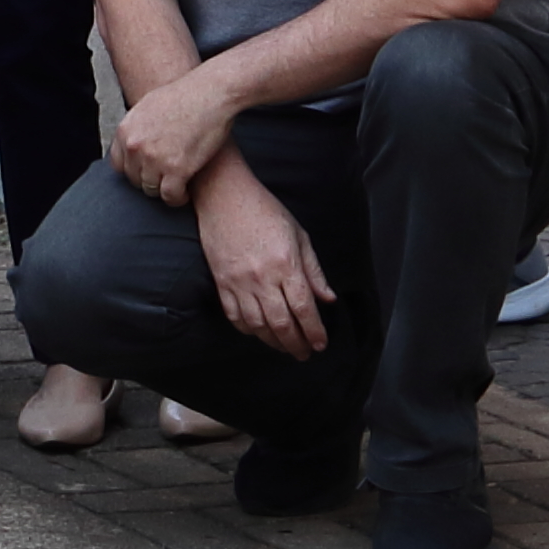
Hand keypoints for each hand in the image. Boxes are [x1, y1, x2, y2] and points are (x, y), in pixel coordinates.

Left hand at [109, 67, 239, 207]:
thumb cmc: (184, 96)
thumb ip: (136, 128)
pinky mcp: (177, 169)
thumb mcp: (147, 106)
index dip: (134, 170)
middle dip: (149, 180)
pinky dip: (178, 198)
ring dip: (163, 190)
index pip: (118, 164)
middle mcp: (135, 146)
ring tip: (176, 186)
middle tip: (164, 178)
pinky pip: (170, 196)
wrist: (210, 93)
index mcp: (125, 130)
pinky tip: (185, 193)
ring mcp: (154, 158)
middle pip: (134, 179)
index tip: (146, 172)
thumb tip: (134, 145)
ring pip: (151, 190)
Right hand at [195, 156, 328, 358]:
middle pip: (282, 324)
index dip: (314, 332)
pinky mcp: (221, 281)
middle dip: (296, 344)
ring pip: (258, 325)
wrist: (224, 195)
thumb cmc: (264, 211)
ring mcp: (239, 282)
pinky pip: (234, 316)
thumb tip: (328, 299)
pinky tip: (258, 332)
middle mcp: (263, 278)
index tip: (320, 344)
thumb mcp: (299, 235)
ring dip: (273, 342)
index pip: (304, 309)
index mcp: (286, 265)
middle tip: (304, 353)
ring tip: (284, 347)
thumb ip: (314, 271)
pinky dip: (247, 330)